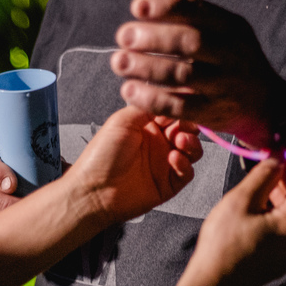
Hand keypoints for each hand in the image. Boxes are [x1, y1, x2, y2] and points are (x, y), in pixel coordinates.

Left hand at [68, 106, 202, 224]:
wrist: (94, 191)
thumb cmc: (101, 155)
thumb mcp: (123, 120)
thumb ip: (149, 107)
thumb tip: (169, 95)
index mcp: (147, 126)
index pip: (173, 112)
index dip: (182, 108)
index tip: (188, 103)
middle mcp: (158, 143)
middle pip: (187, 130)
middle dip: (190, 125)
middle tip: (185, 125)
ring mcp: (164, 164)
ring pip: (192, 151)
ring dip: (191, 143)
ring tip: (181, 141)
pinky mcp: (168, 184)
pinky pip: (187, 172)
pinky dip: (184, 164)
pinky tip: (173, 158)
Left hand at [110, 0, 281, 146]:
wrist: (268, 104)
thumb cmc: (236, 61)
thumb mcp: (225, 31)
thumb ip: (195, 11)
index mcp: (230, 27)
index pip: (197, 10)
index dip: (165, 7)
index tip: (136, 7)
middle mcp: (231, 54)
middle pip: (189, 41)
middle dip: (152, 37)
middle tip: (122, 36)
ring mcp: (225, 85)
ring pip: (183, 74)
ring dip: (146, 68)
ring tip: (118, 63)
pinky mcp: (215, 113)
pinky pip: (181, 107)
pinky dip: (152, 99)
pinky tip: (129, 92)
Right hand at [182, 159, 285, 285]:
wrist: (212, 285)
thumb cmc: (222, 245)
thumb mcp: (240, 200)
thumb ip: (263, 175)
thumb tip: (278, 159)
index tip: (283, 151)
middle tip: (270, 162)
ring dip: (282, 194)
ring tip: (261, 181)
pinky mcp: (281, 258)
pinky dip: (277, 211)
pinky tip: (258, 204)